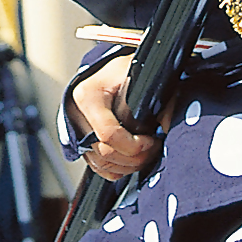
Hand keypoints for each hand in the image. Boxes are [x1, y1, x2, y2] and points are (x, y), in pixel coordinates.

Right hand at [69, 54, 163, 182]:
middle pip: (105, 153)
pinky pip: (98, 168)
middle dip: (135, 158)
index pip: (108, 133)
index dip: (134, 144)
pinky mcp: (82, 144)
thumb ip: (155, 96)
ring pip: (102, 164)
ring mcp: (77, 133)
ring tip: (147, 154)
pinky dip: (118, 170)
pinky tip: (133, 160)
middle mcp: (77, 117)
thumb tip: (164, 126)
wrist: (105, 73)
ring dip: (128, 166)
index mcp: (89, 97)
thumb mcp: (139, 73)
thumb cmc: (121, 71)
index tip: (152, 140)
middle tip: (154, 149)